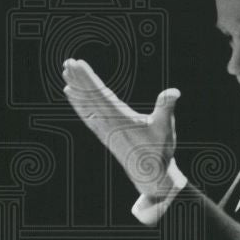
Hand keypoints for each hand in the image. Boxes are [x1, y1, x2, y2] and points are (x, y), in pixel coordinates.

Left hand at [62, 59, 179, 198]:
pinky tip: (71, 95)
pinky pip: (86, 114)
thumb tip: (174, 92)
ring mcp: (103, 130)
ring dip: (75, 89)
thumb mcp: (165, 127)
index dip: (88, 78)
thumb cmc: (158, 151)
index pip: (100, 94)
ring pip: (85, 105)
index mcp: (119, 119)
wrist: (149, 176)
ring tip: (66, 74)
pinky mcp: (103, 134)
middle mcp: (106, 124)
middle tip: (67, 63)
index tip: (78, 64)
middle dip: (78, 79)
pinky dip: (77, 103)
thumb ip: (166, 108)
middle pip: (88, 97)